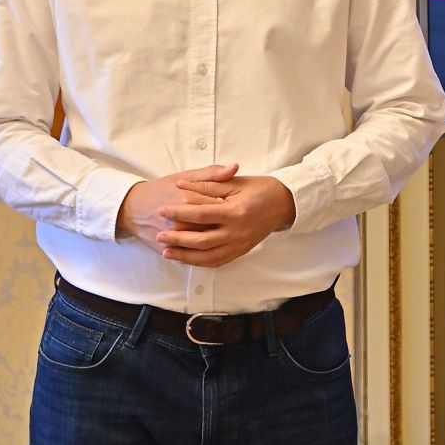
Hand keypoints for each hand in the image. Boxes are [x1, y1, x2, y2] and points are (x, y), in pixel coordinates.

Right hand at [117, 164, 238, 254]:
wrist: (132, 208)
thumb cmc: (162, 189)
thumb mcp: (185, 176)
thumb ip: (211, 174)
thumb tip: (235, 167)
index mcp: (189, 199)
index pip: (219, 207)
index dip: (235, 207)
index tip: (245, 205)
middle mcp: (182, 220)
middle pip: (214, 227)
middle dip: (228, 227)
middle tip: (240, 224)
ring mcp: (174, 237)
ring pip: (204, 244)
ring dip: (220, 242)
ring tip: (230, 235)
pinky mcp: (168, 249)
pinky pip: (192, 256)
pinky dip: (205, 254)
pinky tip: (218, 248)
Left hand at [155, 174, 297, 267]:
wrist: (285, 203)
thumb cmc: (261, 189)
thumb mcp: (235, 182)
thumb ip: (208, 184)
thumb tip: (182, 185)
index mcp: (235, 212)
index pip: (201, 215)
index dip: (179, 213)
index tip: (162, 211)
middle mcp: (237, 232)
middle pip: (201, 240)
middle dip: (177, 239)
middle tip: (159, 236)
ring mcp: (240, 244)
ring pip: (208, 256)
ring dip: (185, 256)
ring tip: (167, 252)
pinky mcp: (242, 251)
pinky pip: (218, 262)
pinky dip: (200, 262)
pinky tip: (187, 259)